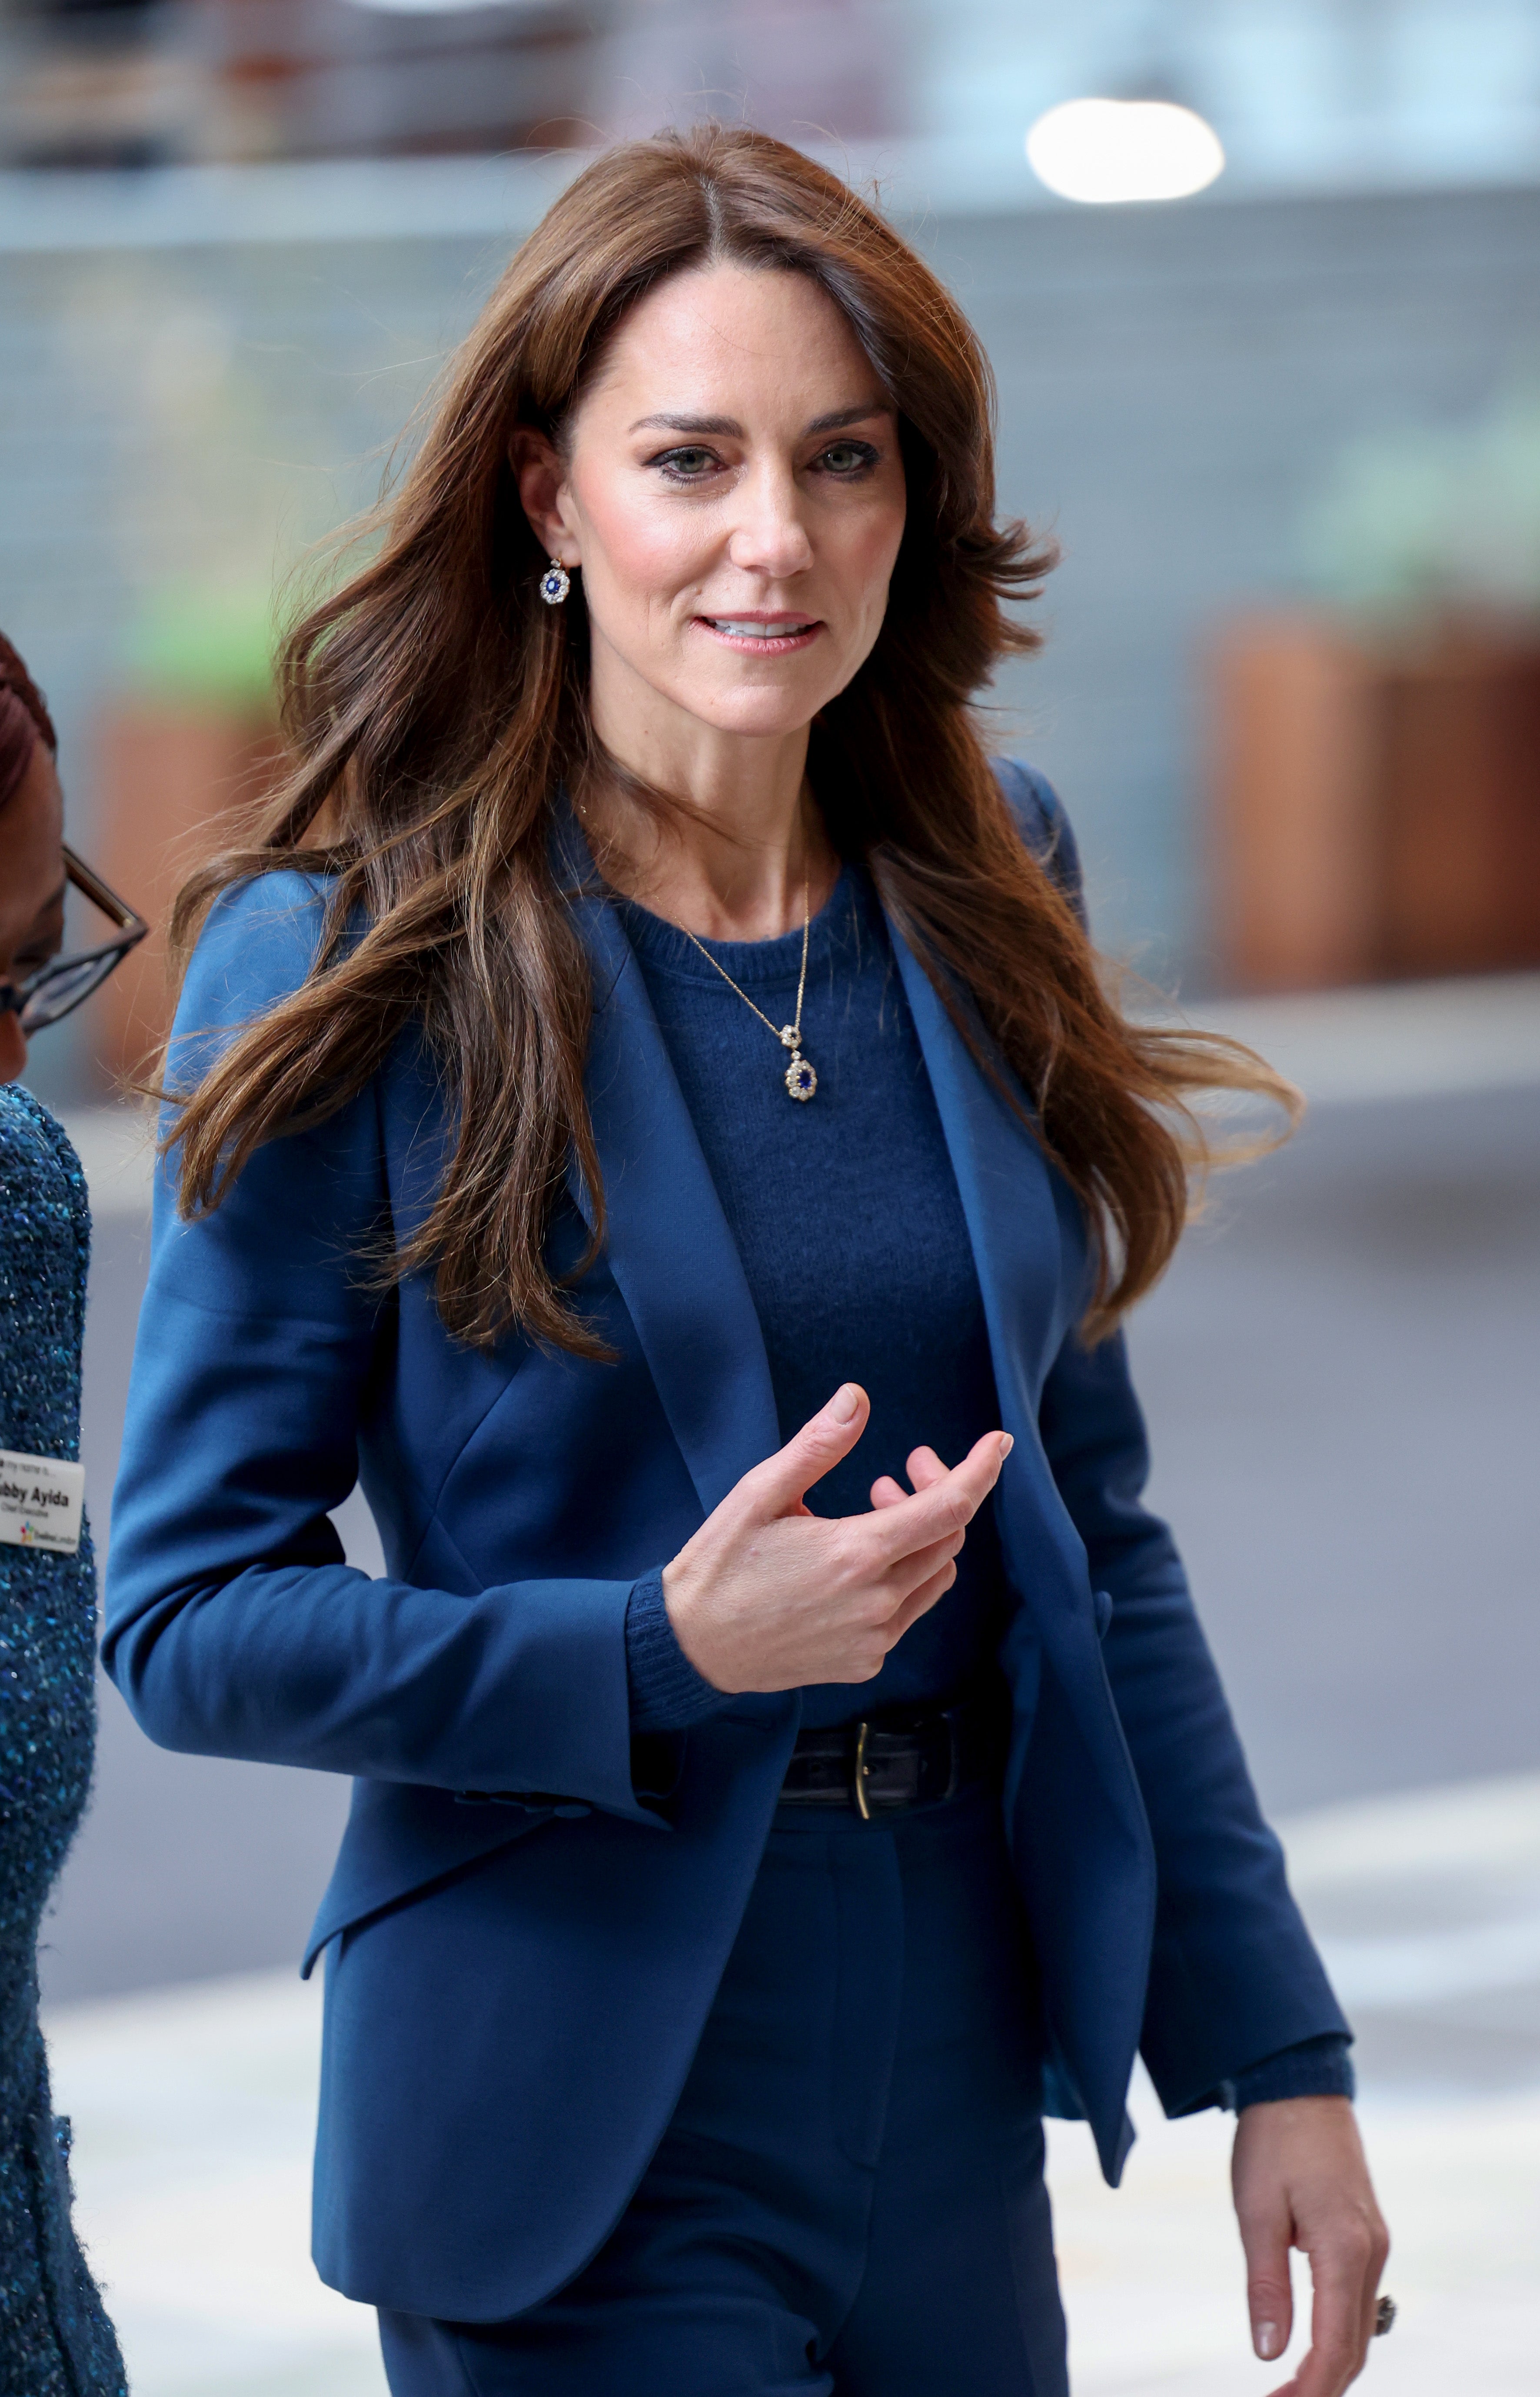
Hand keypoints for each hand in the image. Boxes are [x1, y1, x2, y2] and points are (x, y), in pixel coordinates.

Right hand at [661, 1384, 1010, 1693]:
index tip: (997, 1442)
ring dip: (922, 1537)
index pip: (949, 1508)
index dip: (980, 1470)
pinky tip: (858, 1563)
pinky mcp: (865, 1662)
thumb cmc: (720, 1564)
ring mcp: (873, 1639)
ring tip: (877, 1508)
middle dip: (938, 1494)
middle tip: (901, 1470)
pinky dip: (902, 1577)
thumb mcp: (759, 1494)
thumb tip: (857, 1398)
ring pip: (936, 1577)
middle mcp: (876, 1603)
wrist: (691, 1647)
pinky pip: (909, 1612)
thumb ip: (816, 1446)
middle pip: (949, 1539)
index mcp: (855, 1555)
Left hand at [1232, 2097, 1389, 2395]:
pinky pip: (1358, 2300)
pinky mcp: (1368, 2235)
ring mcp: (1375, 2244)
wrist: (1301, 2087)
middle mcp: (1371, 2252)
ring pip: (1360, 2326)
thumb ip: (1266, 2285)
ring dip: (1331, 2363)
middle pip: (1355, 2345)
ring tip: (1290, 2387)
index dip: (1310, 2389)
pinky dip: (1339, 2333)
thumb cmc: (1273, 2143)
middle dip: (1321, 2386)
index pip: (1336, 2346)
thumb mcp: (1256, 2212)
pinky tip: (1309, 2344)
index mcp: (1345, 2249)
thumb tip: (1268, 2353)